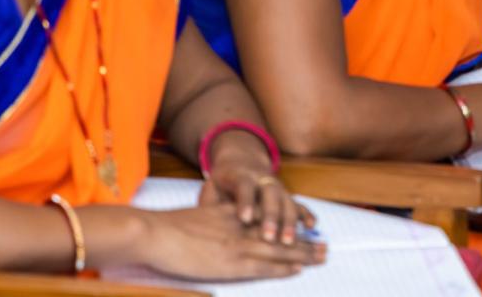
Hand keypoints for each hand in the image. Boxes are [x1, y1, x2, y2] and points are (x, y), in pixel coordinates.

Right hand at [136, 203, 324, 281]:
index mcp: (235, 215)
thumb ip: (222, 215)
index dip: (290, 226)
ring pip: (278, 249)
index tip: (307, 230)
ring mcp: (238, 245)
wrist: (156, 233)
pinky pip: (263, 266)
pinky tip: (296, 269)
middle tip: (325, 246)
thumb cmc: (172, 226)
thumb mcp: (204, 213)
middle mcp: (242, 227)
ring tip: (321, 256)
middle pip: (280, 234)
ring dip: (302, 253)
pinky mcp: (231, 263)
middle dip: (304, 242)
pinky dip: (282, 267)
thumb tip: (234, 218)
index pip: (270, 220)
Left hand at [200, 135, 313, 245]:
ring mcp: (276, 186)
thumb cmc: (222, 180)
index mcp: (241, 175)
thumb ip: (211, 203)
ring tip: (289, 241)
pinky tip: (311, 225)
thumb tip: (211, 220)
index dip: (246, 202)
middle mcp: (262, 178)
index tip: (245, 219)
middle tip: (271, 238)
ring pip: (287, 201)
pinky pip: (298, 203)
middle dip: (272, 216)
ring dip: (290, 221)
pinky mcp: (285, 194)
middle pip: (271, 195)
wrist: (240, 158)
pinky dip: (305, 213)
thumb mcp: (211, 187)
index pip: (244, 187)